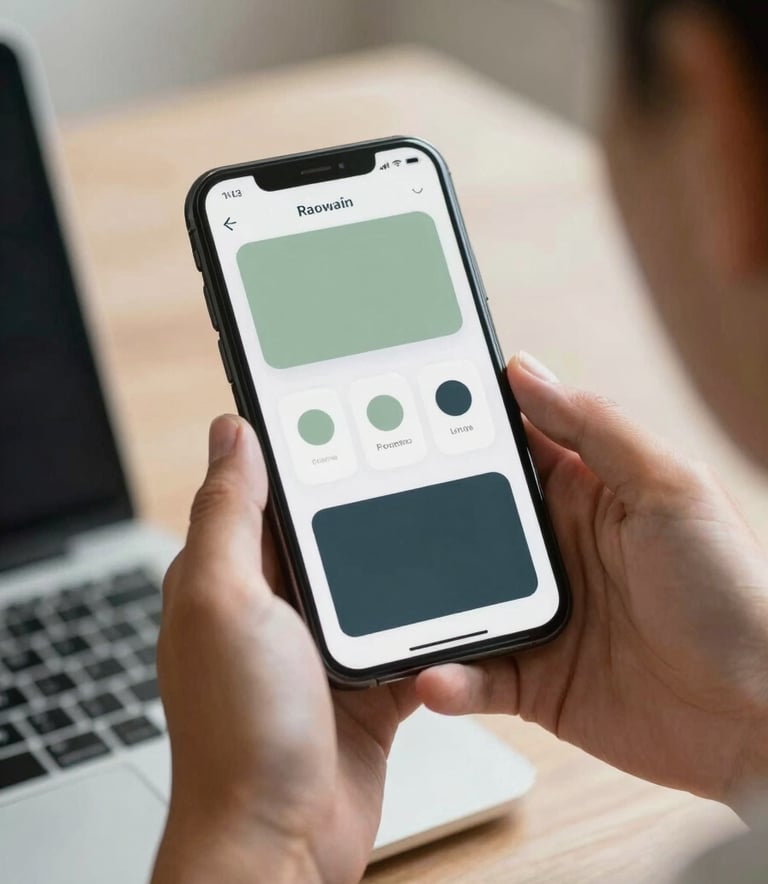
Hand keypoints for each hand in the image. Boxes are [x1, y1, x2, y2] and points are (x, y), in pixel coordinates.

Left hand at [151, 416, 416, 883]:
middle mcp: (275, 602)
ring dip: (401, 553)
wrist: (283, 841)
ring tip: (443, 507)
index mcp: (232, 572)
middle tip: (415, 446)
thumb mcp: (225, 602)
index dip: (300, 443)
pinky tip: (453, 597)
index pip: (266, 486)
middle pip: (329, 525)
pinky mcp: (365, 678)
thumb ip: (230, 515)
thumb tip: (233, 433)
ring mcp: (321, 641)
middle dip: (366, 491)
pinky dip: (427, 619)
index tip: (341, 401)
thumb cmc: (240, 732)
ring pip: (373, 574)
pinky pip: (405, 632)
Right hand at [417, 353, 767, 809]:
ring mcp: (539, 614)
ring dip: (424, 601)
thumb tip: (525, 370)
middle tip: (363, 502)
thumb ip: (597, 429)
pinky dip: (449, 678)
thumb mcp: (671, 489)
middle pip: (466, 521)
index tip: (404, 408)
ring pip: (457, 599)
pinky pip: (474, 675)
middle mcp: (555, 551)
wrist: (758, 720)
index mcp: (585, 494)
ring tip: (387, 601)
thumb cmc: (735, 595)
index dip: (459, 426)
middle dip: (418, 512)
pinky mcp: (532, 679)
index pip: (509, 447)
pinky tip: (434, 675)